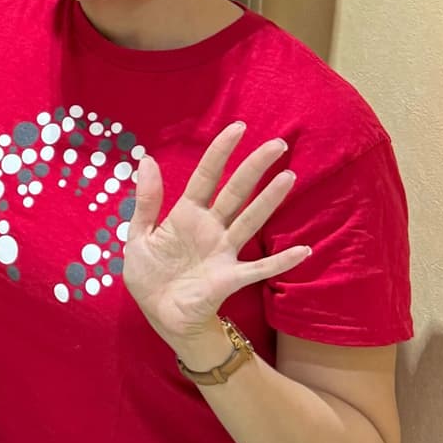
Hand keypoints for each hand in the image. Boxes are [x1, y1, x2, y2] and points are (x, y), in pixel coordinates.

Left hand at [121, 123, 310, 351]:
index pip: (206, 176)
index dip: (220, 152)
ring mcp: (224, 252)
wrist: (160, 315)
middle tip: (278, 144)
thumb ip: (146, 201)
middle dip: (255, 167)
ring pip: (250, 220)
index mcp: (186, 215)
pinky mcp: (230, 278)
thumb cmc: (151, 276)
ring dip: (269, 201)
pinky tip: (304, 250)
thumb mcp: (139, 236)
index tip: (238, 128)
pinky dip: (282, 260)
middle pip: (236, 192)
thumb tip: (146, 160)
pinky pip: (260, 268)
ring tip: (289, 178)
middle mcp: (211, 228)